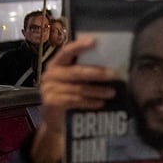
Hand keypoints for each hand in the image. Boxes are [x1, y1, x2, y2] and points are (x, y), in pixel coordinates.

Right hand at [32, 38, 116, 162]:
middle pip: (76, 72)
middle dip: (96, 73)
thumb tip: (112, 62)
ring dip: (97, 91)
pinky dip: (89, 102)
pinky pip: (74, 100)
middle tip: (113, 75)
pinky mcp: (51, 103)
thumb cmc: (69, 95)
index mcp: (56, 64)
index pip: (67, 51)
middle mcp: (50, 74)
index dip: (79, 46)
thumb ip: (85, 70)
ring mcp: (48, 89)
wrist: (56, 121)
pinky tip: (100, 103)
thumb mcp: (75, 81)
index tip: (94, 41)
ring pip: (78, 88)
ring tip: (112, 92)